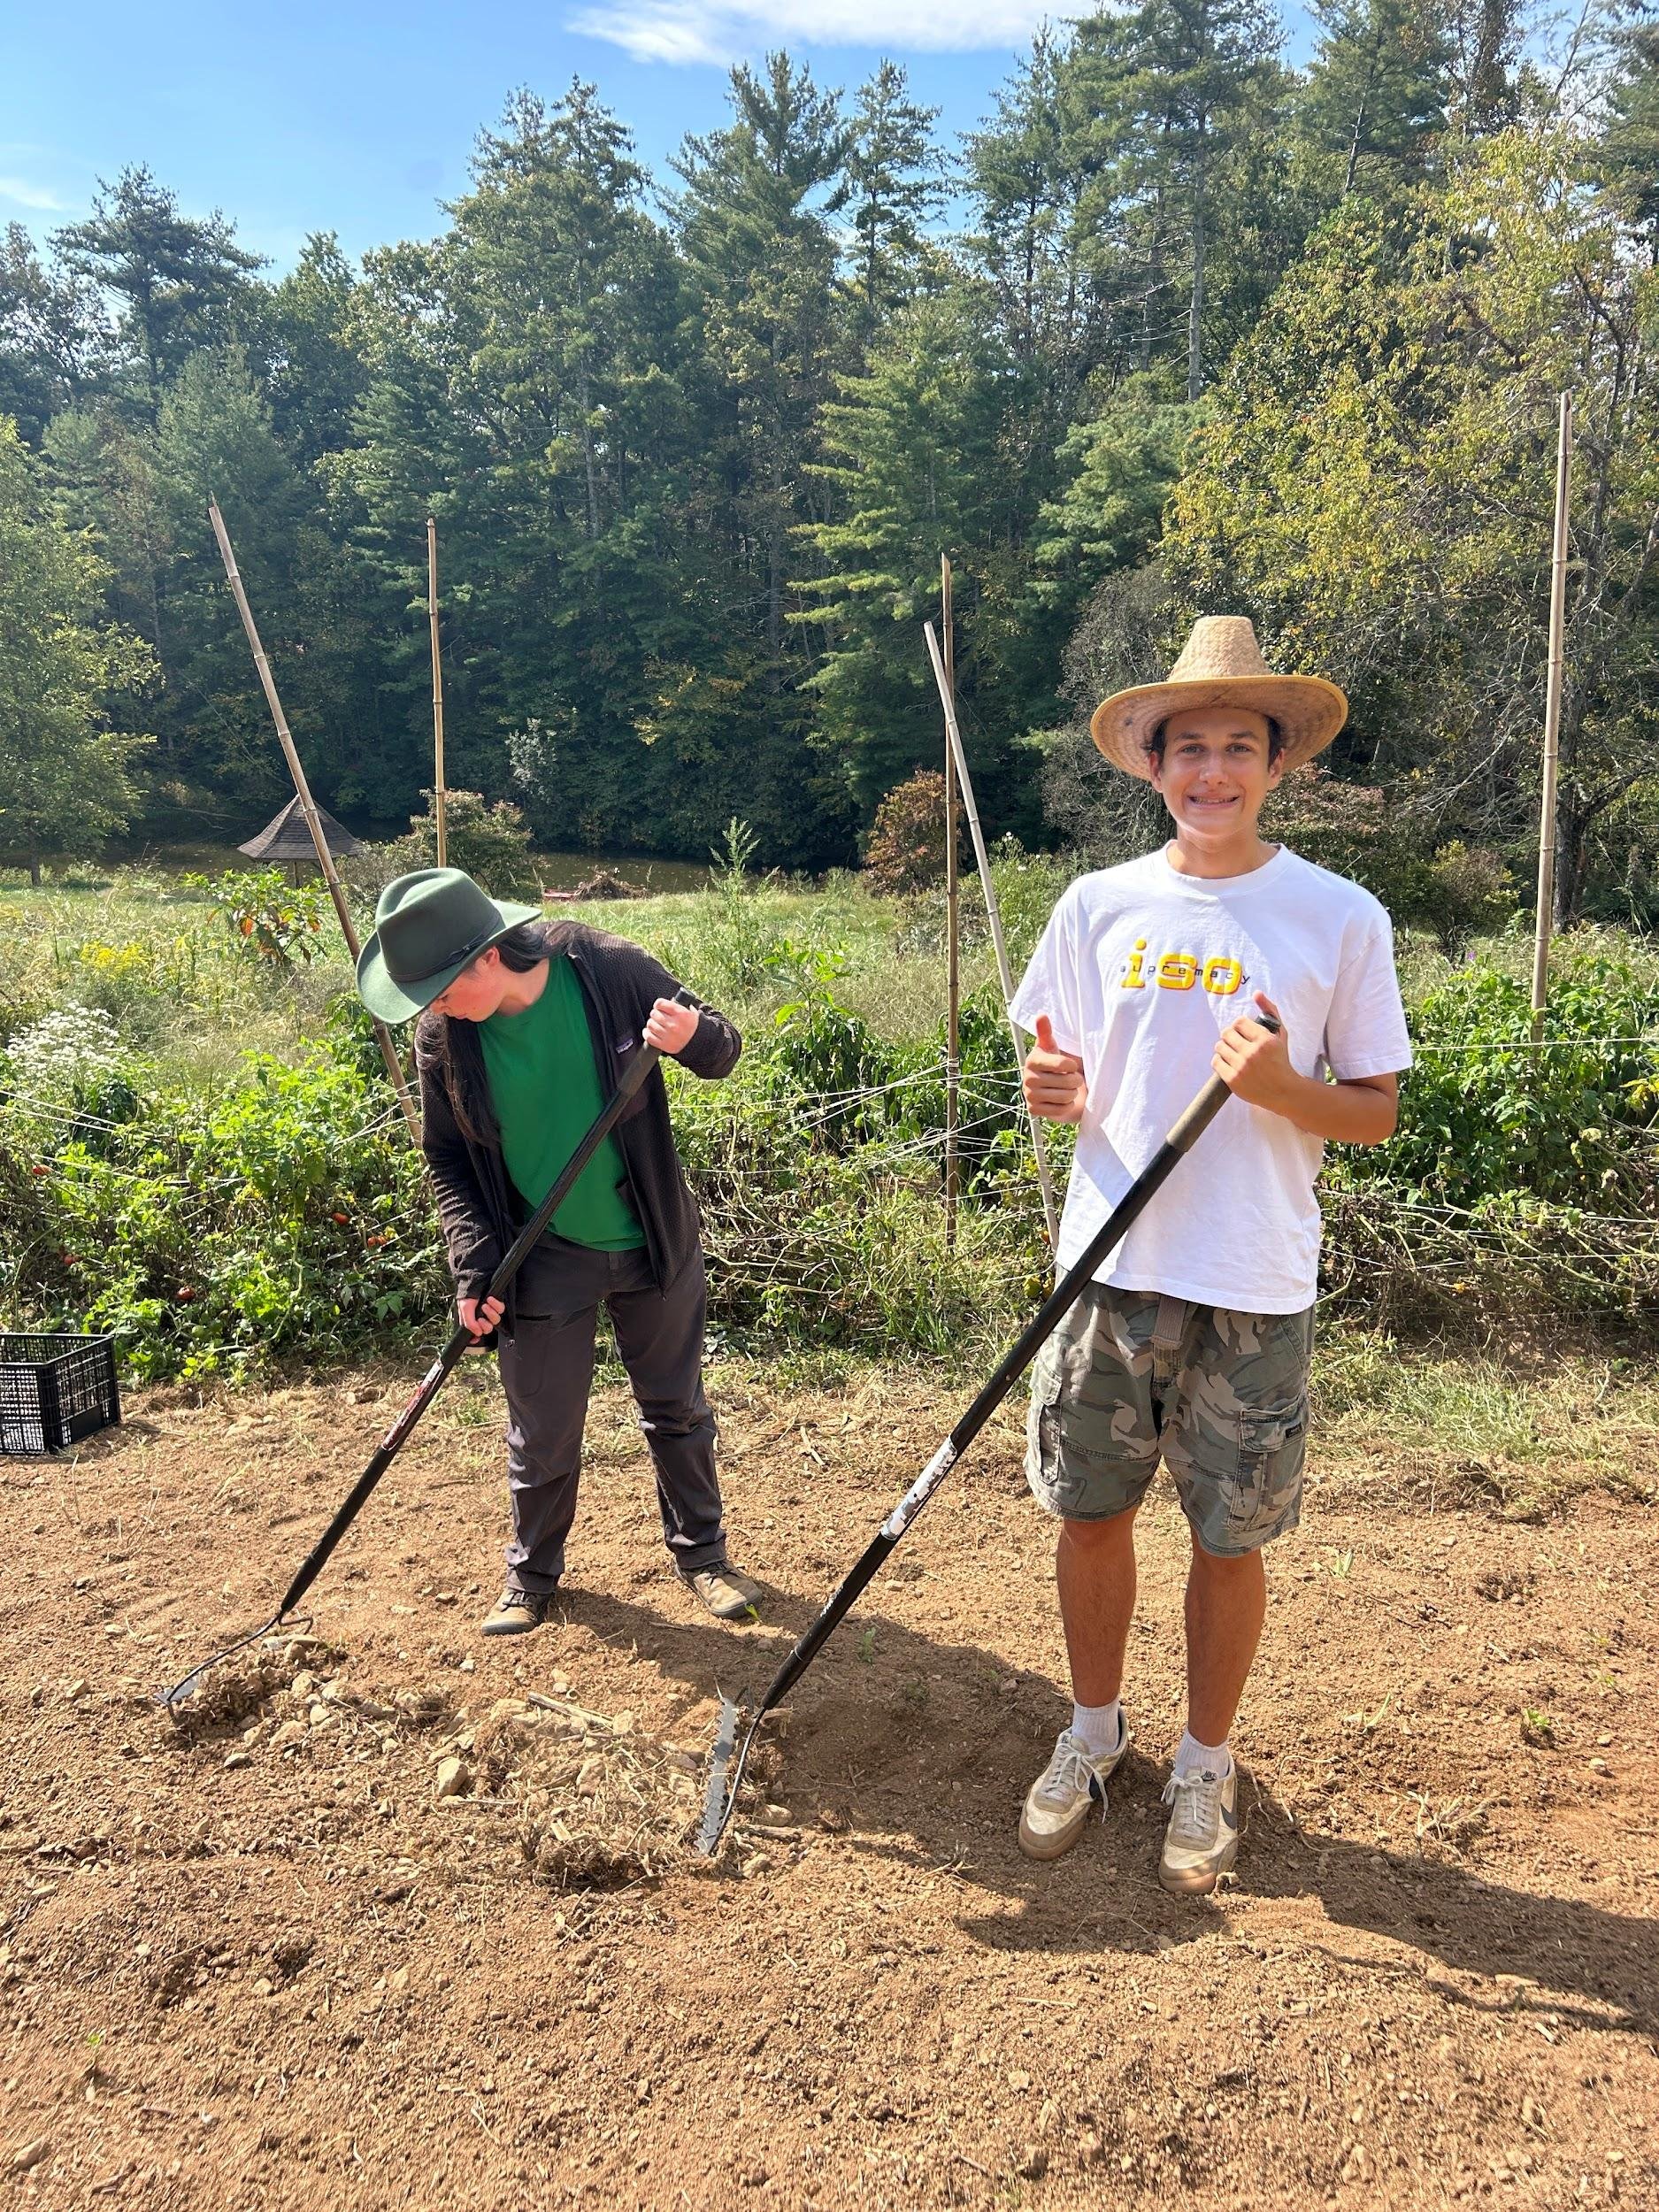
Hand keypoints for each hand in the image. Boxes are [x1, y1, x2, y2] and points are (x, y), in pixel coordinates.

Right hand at [458, 1294, 503, 1343]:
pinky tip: (490, 1299)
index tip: (475, 1338)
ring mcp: (491, 1311)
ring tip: (484, 1305)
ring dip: (490, 1314)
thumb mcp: (464, 1308)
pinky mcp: (498, 1304)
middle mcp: (482, 1317)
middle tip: (480, 1319)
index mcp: (472, 1320)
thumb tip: (477, 1333)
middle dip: (485, 1325)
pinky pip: (501, 1309)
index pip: (476, 1334)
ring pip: (495, 1320)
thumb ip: (469, 1323)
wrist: (473, 1280)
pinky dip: (496, 1305)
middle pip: (488, 1329)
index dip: (476, 1339)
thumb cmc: (467, 1293)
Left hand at [644, 996, 699, 1054]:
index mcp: (681, 1014)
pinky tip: (650, 1031)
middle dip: (655, 1014)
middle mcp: (675, 1025)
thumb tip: (667, 1001)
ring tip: (656, 1024)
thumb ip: (680, 1004)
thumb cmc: (691, 1025)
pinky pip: (649, 1037)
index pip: (660, 1003)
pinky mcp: (665, 1045)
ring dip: (651, 1023)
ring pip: (650, 1025)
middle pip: (654, 1014)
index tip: (659, 1007)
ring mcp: (669, 1036)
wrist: (697, 1042)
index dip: (658, 1004)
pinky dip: (647, 1033)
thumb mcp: (691, 1012)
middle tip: (658, 1016)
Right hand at [1023, 1014, 1087, 1123]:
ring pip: (1064, 1097)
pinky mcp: (1033, 1111)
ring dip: (1071, 1094)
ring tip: (1067, 1090)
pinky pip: (1059, 1110)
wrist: (1054, 1090)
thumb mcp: (1053, 1048)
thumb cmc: (1056, 1066)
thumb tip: (1041, 1015)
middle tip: (1071, 1080)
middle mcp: (1027, 1077)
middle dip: (1075, 1082)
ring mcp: (1029, 1095)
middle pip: (1066, 1082)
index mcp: (1033, 1060)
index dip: (1072, 1067)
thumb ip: (1046, 1033)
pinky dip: (1065, 1107)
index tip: (1073, 1066)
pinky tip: (1061, 1101)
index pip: (1060, 1064)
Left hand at [1212, 993, 1296, 1112]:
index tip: (1244, 1032)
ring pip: (1219, 1046)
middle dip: (1231, 1036)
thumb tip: (1256, 993)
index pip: (1238, 1022)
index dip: (1240, 1026)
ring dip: (1224, 1047)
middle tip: (1237, 1042)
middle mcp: (1252, 1053)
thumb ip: (1269, 1011)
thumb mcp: (1280, 1033)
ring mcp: (1241, 1067)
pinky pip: (1215, 1062)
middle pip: (1226, 1033)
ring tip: (1233, 1052)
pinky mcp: (1233, 1080)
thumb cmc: (1281, 1060)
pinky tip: (1229, 1061)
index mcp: (1264, 1040)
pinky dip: (1220, 1060)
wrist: (1283, 1090)